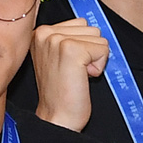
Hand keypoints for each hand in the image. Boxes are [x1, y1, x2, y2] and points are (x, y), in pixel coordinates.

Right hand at [32, 18, 108, 132]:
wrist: (57, 118)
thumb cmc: (60, 94)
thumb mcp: (57, 58)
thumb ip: (69, 38)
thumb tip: (91, 26)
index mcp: (40, 33)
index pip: (80, 23)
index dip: (83, 46)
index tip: (68, 66)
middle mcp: (45, 33)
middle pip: (90, 27)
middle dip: (89, 51)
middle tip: (73, 73)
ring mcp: (57, 40)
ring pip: (98, 37)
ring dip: (94, 58)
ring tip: (77, 75)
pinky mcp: (71, 50)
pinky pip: (103, 49)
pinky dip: (99, 66)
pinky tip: (83, 78)